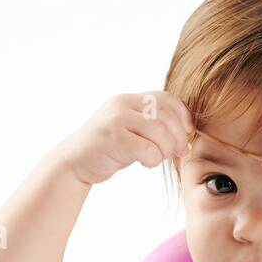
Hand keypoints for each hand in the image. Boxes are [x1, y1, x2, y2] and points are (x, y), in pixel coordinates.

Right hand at [53, 91, 193, 185]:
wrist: (74, 162)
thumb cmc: (109, 149)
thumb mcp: (131, 130)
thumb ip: (154, 125)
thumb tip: (188, 136)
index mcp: (129, 100)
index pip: (166, 98)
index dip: (183, 115)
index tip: (187, 133)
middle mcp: (122, 105)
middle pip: (166, 116)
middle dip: (178, 137)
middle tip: (178, 152)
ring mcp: (115, 120)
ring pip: (159, 132)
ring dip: (166, 149)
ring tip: (158, 157)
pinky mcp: (111, 139)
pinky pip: (147, 149)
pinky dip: (153, 159)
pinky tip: (146, 163)